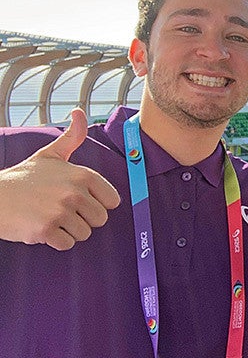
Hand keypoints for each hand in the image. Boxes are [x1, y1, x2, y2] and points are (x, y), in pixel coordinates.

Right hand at [0, 108, 119, 249]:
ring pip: (84, 233)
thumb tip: (79, 112)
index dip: (97, 204)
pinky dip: (55, 241)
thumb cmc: (25, 178)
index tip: (80, 200)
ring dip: (68, 230)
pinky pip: (67, 244)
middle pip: (100, 219)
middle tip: (61, 210)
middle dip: (83, 219)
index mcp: (82, 175)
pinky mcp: (46, 230)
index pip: (112, 201)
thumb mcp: (50, 154)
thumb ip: (72, 137)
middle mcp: (74, 192)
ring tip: (50, 217)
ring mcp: (60, 211)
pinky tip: (42, 227)